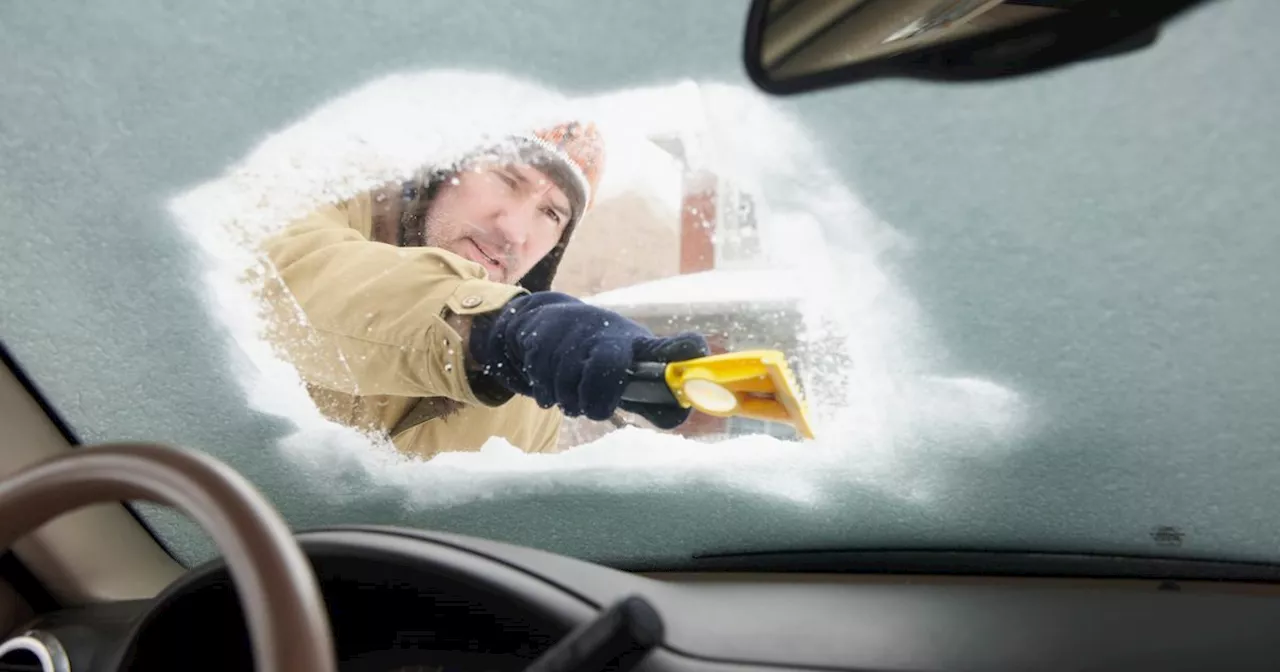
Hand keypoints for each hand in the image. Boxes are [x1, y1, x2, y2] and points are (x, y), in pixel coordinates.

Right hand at [469, 292, 709, 426]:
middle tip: (595, 410)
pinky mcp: (544, 338)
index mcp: (638, 346)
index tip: (695, 354)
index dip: (684, 351)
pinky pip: (544, 382)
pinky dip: (548, 394)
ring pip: (569, 382)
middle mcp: (610, 334)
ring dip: (570, 401)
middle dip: (597, 398)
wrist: (549, 324)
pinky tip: (553, 386)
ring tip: (573, 397)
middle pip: (607, 366)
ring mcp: (575, 333)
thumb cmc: (603, 356)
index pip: (668, 348)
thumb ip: (652, 399)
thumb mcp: (630, 371)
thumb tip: (676, 418)